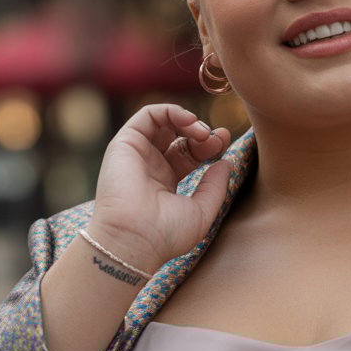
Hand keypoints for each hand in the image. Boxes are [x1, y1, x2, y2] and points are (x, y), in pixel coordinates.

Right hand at [88, 103, 233, 272]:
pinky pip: (148, 115)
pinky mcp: (125, 143)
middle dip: (202, 133)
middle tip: (217, 139)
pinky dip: (171, 111)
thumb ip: (215, 186)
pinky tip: (189, 121)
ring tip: (202, 131)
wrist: (134, 239)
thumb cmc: (166, 235)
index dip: (209, 145)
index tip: (224, 143)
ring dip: (187, 119)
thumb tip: (225, 163)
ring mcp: (137, 154)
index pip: (190, 154)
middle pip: (180, 137)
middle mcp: (150, 167)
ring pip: (163, 122)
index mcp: (166, 183)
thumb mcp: (202, 212)